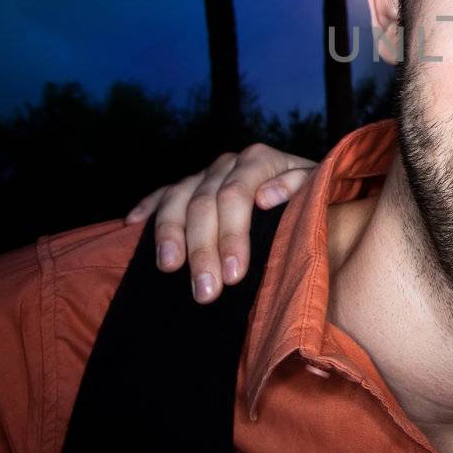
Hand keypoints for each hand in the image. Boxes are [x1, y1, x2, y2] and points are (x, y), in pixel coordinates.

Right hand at [124, 144, 319, 302]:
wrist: (311, 192)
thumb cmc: (316, 198)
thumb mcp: (321, 190)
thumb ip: (301, 188)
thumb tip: (265, 196)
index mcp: (260, 160)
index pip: (237, 195)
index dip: (232, 235)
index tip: (234, 275)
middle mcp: (228, 163)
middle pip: (204, 203)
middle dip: (203, 250)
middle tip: (205, 292)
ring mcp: (205, 174)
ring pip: (177, 200)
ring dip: (170, 236)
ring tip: (169, 270)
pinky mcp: (189, 186)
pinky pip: (161, 195)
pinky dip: (146, 209)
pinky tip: (132, 226)